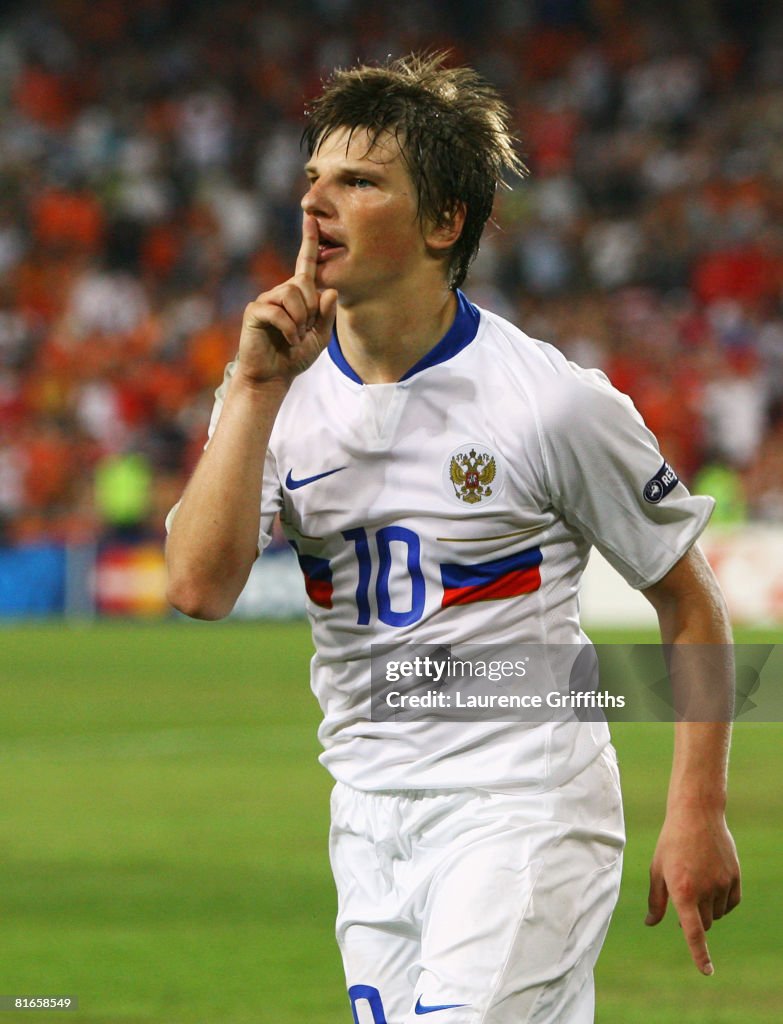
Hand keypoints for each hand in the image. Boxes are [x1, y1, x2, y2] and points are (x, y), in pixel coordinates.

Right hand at [237, 212, 337, 384]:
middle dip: (310, 310)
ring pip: (291, 295)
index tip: (311, 217)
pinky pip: (277, 311)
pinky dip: (289, 328)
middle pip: (303, 283)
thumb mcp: (320, 337)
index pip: (306, 264)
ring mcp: (266, 300)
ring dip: (300, 320)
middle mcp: (281, 292)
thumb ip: (327, 315)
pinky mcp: (254, 311)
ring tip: (295, 336)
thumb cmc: (294, 356)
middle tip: (305, 331)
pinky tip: (288, 339)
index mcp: (298, 296)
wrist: (272, 376)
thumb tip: (329, 290)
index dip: (309, 241)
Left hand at [646, 807, 740, 974]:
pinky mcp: (735, 877)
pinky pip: (731, 903)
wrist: (696, 814)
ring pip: (718, 913)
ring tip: (697, 879)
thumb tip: (650, 923)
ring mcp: (723, 884)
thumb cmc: (671, 843)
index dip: (700, 954)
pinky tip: (713, 882)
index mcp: (682, 891)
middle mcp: (705, 890)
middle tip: (685, 893)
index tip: (707, 971)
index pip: (693, 932)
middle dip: (695, 917)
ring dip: (708, 907)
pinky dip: (723, 901)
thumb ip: (655, 900)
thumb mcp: (657, 869)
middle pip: (704, 923)